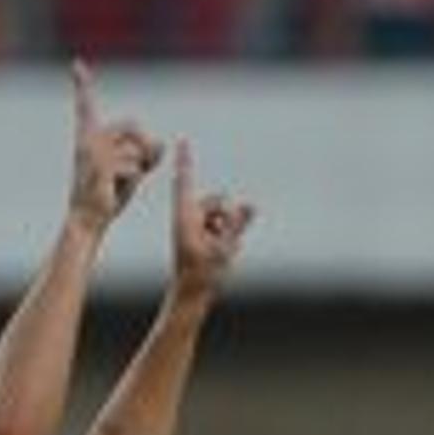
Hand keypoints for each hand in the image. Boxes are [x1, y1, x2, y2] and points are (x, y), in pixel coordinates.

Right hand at [65, 60, 162, 230]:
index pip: (86, 107)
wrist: (88, 220)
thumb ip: (149, 153)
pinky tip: (116, 189)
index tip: (77, 64)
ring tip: (120, 183)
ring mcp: (93, 152)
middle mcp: (88, 140)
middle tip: (139, 167)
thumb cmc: (108, 195)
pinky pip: (135, 165)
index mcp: (89, 138)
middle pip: (132, 124)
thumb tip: (162, 144)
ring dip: (139, 167)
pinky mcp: (101, 166)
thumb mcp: (134, 170)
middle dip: (144, 145)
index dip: (82, 85)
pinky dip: (135, 179)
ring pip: (137, 147)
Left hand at [166, 136, 254, 299]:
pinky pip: (228, 223)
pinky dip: (230, 236)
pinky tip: (222, 253)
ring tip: (217, 252)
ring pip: (225, 212)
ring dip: (228, 229)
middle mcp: (190, 215)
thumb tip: (250, 204)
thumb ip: (238, 225)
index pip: (185, 182)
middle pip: (218, 200)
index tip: (182, 140)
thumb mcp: (223, 249)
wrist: (191, 294)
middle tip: (216, 245)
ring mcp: (198, 223)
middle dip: (226, 216)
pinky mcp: (207, 231)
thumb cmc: (201, 274)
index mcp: (185, 216)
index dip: (186, 160)